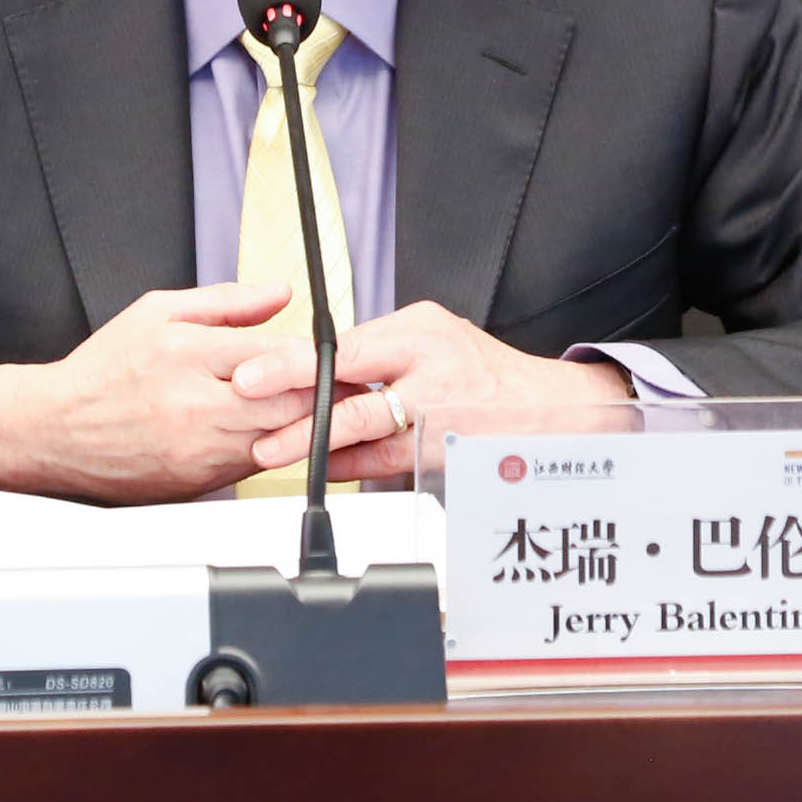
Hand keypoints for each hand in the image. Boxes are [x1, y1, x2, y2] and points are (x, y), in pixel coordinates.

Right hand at [0, 283, 314, 502]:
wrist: (57, 431)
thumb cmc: (105, 369)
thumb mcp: (158, 311)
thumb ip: (226, 302)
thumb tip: (280, 293)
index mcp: (187, 353)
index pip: (275, 355)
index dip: (318, 356)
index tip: (341, 350)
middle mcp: (195, 405)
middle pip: (287, 402)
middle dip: (326, 393)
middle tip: (356, 383)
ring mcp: (198, 450)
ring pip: (278, 438)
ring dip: (309, 425)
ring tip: (333, 408)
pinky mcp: (198, 482)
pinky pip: (255, 466)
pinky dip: (276, 448)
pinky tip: (287, 433)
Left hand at [232, 300, 633, 484]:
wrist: (550, 410)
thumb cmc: (484, 371)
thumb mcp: (435, 336)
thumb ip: (381, 349)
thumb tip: (314, 362)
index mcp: (420, 331)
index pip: (346, 346)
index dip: (294, 362)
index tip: (252, 371)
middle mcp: (430, 369)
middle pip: (352, 387)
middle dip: (296, 403)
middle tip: (252, 411)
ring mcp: (439, 416)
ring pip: (364, 431)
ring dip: (314, 442)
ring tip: (273, 450)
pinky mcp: (444, 455)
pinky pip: (385, 463)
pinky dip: (350, 466)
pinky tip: (320, 469)